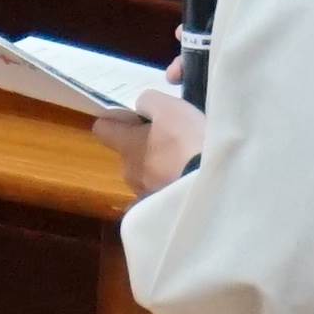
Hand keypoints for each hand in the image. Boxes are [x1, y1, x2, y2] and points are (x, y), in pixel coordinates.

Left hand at [95, 79, 203, 197]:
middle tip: (170, 138)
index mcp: (126, 146)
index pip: (102, 128)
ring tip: (185, 162)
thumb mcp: (168, 107)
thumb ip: (148, 101)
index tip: (135, 116)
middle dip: (144, 144)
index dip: (116, 119)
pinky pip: (160, 196)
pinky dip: (169, 189)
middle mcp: (129, 172)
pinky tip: (185, 184)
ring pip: (145, 175)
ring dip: (158, 167)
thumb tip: (141, 107)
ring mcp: (144, 195)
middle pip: (128, 153)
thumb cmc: (187, 142)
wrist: (211, 187)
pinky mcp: (162, 212)